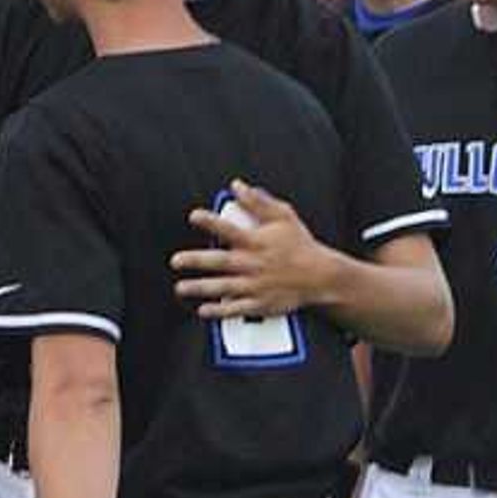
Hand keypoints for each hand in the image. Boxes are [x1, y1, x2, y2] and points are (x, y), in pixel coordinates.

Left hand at [172, 181, 337, 320]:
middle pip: (219, 262)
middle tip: (176, 260)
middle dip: (195, 261)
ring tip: (181, 287)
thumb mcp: (283, 216)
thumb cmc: (299, 245)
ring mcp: (255, 285)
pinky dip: (219, 311)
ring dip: (199, 288)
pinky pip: (236, 309)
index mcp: (256, 242)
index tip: (194, 216)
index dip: (211, 222)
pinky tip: (203, 310)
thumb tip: (237, 186)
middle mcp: (253, 264)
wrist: (321, 276)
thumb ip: (258, 201)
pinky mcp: (260, 303)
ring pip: (222, 287)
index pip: (230, 230)